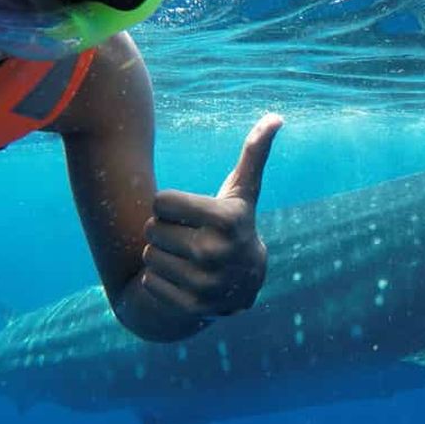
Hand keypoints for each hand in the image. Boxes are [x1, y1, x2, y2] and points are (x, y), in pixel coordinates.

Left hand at [141, 113, 282, 319]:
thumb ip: (254, 153)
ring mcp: (206, 282)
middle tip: (188, 236)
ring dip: (160, 255)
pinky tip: (181, 277)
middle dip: (164, 230)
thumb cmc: (235, 225)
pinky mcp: (193, 307)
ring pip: (148, 257)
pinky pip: (149, 283)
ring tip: (185, 257)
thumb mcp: (242, 192)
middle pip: (152, 229)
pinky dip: (159, 280)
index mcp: (228, 219)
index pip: (161, 202)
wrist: (243, 284)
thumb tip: (275, 116)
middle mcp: (217, 252)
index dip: (171, 205)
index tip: (190, 214)